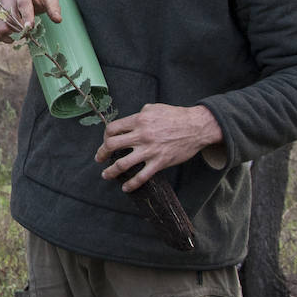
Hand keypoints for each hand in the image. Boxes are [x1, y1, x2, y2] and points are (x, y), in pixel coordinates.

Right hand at [0, 0, 61, 42]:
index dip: (27, 15)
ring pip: (2, 24)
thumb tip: (57, 19)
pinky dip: (5, 37)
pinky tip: (12, 37)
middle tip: (29, 33)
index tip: (30, 26)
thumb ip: (54, 7)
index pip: (23, 3)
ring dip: (14, 33)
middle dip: (21, 27)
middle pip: (11, 15)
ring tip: (22, 32)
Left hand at [96, 103, 222, 191]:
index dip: (105, 135)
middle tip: (99, 158)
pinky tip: (126, 187)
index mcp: (139, 120)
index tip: (106, 141)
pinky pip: (142, 176)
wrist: (197, 127)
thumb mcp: (154, 108)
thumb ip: (139, 114)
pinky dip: (131, 184)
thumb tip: (129, 121)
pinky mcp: (160, 162)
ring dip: (110, 171)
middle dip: (101, 153)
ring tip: (105, 175)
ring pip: (122, 164)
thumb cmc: (176, 116)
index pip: (112, 129)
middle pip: (111, 145)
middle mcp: (141, 135)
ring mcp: (150, 150)